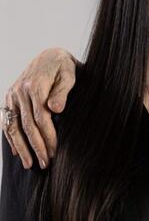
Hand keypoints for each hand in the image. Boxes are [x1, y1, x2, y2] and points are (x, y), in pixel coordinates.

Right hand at [3, 48, 76, 168]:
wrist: (49, 56)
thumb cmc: (63, 66)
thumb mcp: (68, 74)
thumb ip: (62, 91)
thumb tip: (56, 109)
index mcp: (35, 86)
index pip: (41, 117)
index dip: (47, 136)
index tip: (54, 151)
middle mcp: (19, 92)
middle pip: (27, 125)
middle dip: (36, 146)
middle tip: (45, 163)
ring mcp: (12, 96)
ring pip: (13, 126)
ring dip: (21, 147)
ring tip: (30, 164)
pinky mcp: (9, 99)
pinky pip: (7, 122)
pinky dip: (11, 138)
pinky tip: (17, 152)